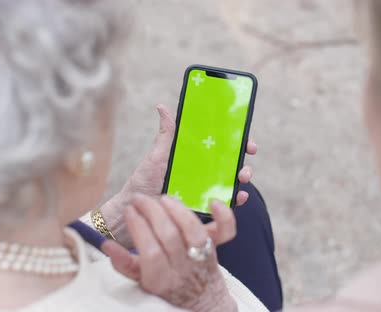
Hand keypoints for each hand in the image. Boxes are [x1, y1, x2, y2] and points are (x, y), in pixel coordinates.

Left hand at [99, 104, 256, 247]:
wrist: (133, 211)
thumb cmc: (143, 183)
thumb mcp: (156, 156)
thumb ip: (165, 135)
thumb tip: (162, 107)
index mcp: (193, 157)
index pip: (220, 145)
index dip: (236, 139)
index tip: (244, 136)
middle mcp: (202, 173)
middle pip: (230, 161)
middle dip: (243, 156)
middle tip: (247, 153)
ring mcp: (204, 191)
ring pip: (231, 181)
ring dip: (243, 175)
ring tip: (242, 175)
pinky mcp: (203, 208)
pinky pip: (225, 204)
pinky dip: (236, 199)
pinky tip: (239, 195)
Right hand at [101, 194, 237, 311]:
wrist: (200, 297)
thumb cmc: (166, 283)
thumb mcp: (141, 279)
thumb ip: (124, 263)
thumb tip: (106, 245)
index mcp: (161, 279)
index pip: (150, 252)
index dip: (139, 228)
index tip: (129, 211)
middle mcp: (183, 268)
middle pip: (169, 236)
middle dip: (152, 211)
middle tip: (139, 199)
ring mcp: (201, 257)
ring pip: (193, 230)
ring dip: (177, 209)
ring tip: (163, 198)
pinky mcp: (216, 246)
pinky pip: (225, 232)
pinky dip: (223, 215)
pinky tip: (212, 202)